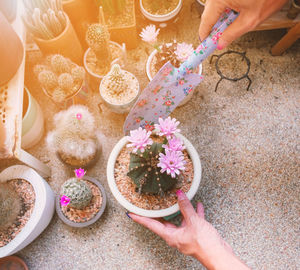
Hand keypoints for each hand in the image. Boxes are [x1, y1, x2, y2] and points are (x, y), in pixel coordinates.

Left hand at [128, 190, 249, 269]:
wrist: (220, 255)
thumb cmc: (205, 244)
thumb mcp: (194, 222)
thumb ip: (186, 207)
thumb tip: (179, 194)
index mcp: (171, 236)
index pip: (151, 225)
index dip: (140, 218)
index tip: (131, 213)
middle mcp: (176, 236)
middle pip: (163, 222)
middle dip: (157, 213)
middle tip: (149, 204)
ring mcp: (186, 235)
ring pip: (179, 220)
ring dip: (178, 210)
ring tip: (174, 199)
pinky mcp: (195, 234)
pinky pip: (192, 220)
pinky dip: (194, 212)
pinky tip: (197, 204)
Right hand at [199, 0, 287, 48]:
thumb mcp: (250, 20)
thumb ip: (232, 34)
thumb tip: (221, 43)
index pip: (206, 21)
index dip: (205, 35)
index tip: (205, 44)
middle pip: (209, 13)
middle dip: (214, 27)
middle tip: (220, 39)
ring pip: (215, 7)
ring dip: (221, 18)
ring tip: (233, 24)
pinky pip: (222, 1)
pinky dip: (226, 9)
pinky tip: (236, 13)